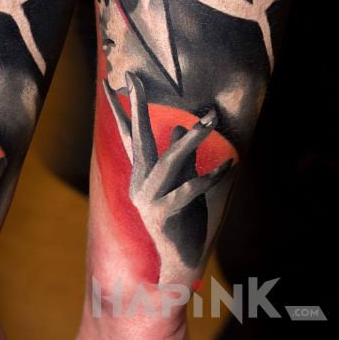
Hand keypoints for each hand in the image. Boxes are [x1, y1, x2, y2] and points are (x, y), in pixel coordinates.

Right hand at [104, 72, 233, 283]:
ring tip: (212, 118)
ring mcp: (148, 198)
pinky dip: (210, 176)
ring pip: (169, 161)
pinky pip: (189, 191)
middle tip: (135, 78)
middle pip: (137, 136)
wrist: (179, 261)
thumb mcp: (181, 180)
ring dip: (193, 138)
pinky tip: (229, 165)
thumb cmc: (182, 218)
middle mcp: (138, 181)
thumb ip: (181, 154)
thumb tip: (180, 125)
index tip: (109, 82)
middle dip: (137, 105)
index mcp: (140, 171)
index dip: (118, 108)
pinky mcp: (164, 214)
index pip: (127, 133)